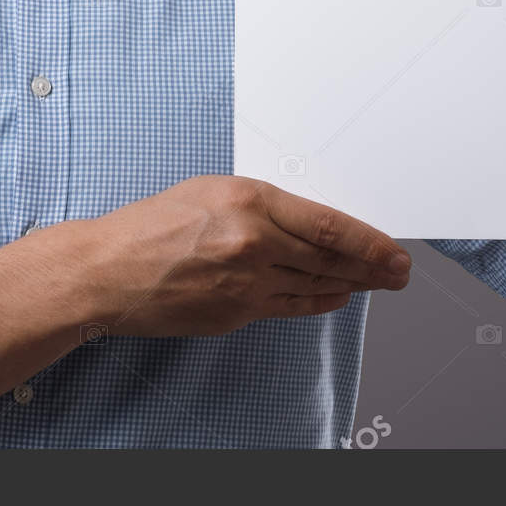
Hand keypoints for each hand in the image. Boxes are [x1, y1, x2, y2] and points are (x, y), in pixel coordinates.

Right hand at [78, 175, 411, 336]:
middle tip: (399, 271)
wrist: (106, 270)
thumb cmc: (150, 225)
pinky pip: (288, 307)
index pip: (328, 225)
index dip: (369, 241)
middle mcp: (252, 243)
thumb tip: (308, 225)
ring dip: (352, 285)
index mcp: (248, 201)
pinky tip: (336, 297)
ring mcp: (245, 284)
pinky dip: (317, 302)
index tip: (394, 249)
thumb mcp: (211, 192)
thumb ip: (262, 207)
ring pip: (314, 285)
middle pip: (330, 259)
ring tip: (379, 283)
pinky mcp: (234, 313)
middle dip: (372, 267)